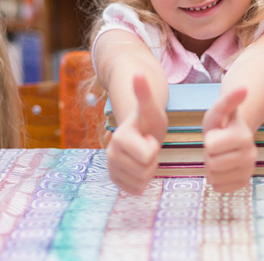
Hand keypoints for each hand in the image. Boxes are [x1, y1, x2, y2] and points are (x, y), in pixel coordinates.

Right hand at [106, 74, 166, 194]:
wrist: (140, 130)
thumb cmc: (148, 119)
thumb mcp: (150, 108)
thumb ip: (144, 93)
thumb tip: (138, 73)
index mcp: (119, 138)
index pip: (147, 155)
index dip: (153, 147)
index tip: (148, 137)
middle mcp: (110, 154)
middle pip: (144, 171)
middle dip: (151, 160)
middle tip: (147, 146)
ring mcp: (111, 168)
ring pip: (140, 182)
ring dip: (148, 171)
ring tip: (144, 155)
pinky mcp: (115, 180)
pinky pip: (135, 190)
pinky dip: (142, 181)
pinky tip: (139, 166)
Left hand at [202, 87, 255, 192]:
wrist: (231, 138)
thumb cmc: (222, 122)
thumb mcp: (219, 109)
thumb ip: (228, 100)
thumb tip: (244, 87)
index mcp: (244, 136)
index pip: (211, 146)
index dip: (209, 140)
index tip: (216, 134)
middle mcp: (251, 155)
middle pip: (212, 164)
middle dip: (209, 155)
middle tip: (216, 147)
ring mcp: (248, 171)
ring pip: (214, 177)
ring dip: (211, 167)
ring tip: (219, 156)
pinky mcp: (243, 183)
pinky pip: (219, 187)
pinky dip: (215, 179)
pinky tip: (222, 168)